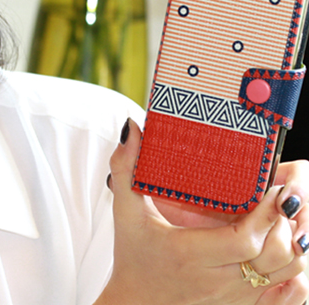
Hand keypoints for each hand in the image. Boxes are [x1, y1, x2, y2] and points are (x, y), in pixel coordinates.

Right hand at [95, 119, 308, 304]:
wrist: (134, 303)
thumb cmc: (131, 256)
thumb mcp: (125, 212)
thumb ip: (125, 170)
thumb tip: (132, 129)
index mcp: (187, 253)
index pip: (243, 239)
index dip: (266, 214)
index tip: (273, 190)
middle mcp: (213, 280)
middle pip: (271, 256)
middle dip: (285, 224)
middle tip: (283, 197)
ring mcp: (229, 298)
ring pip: (283, 275)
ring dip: (292, 245)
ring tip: (286, 217)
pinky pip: (280, 294)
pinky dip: (291, 270)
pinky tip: (286, 247)